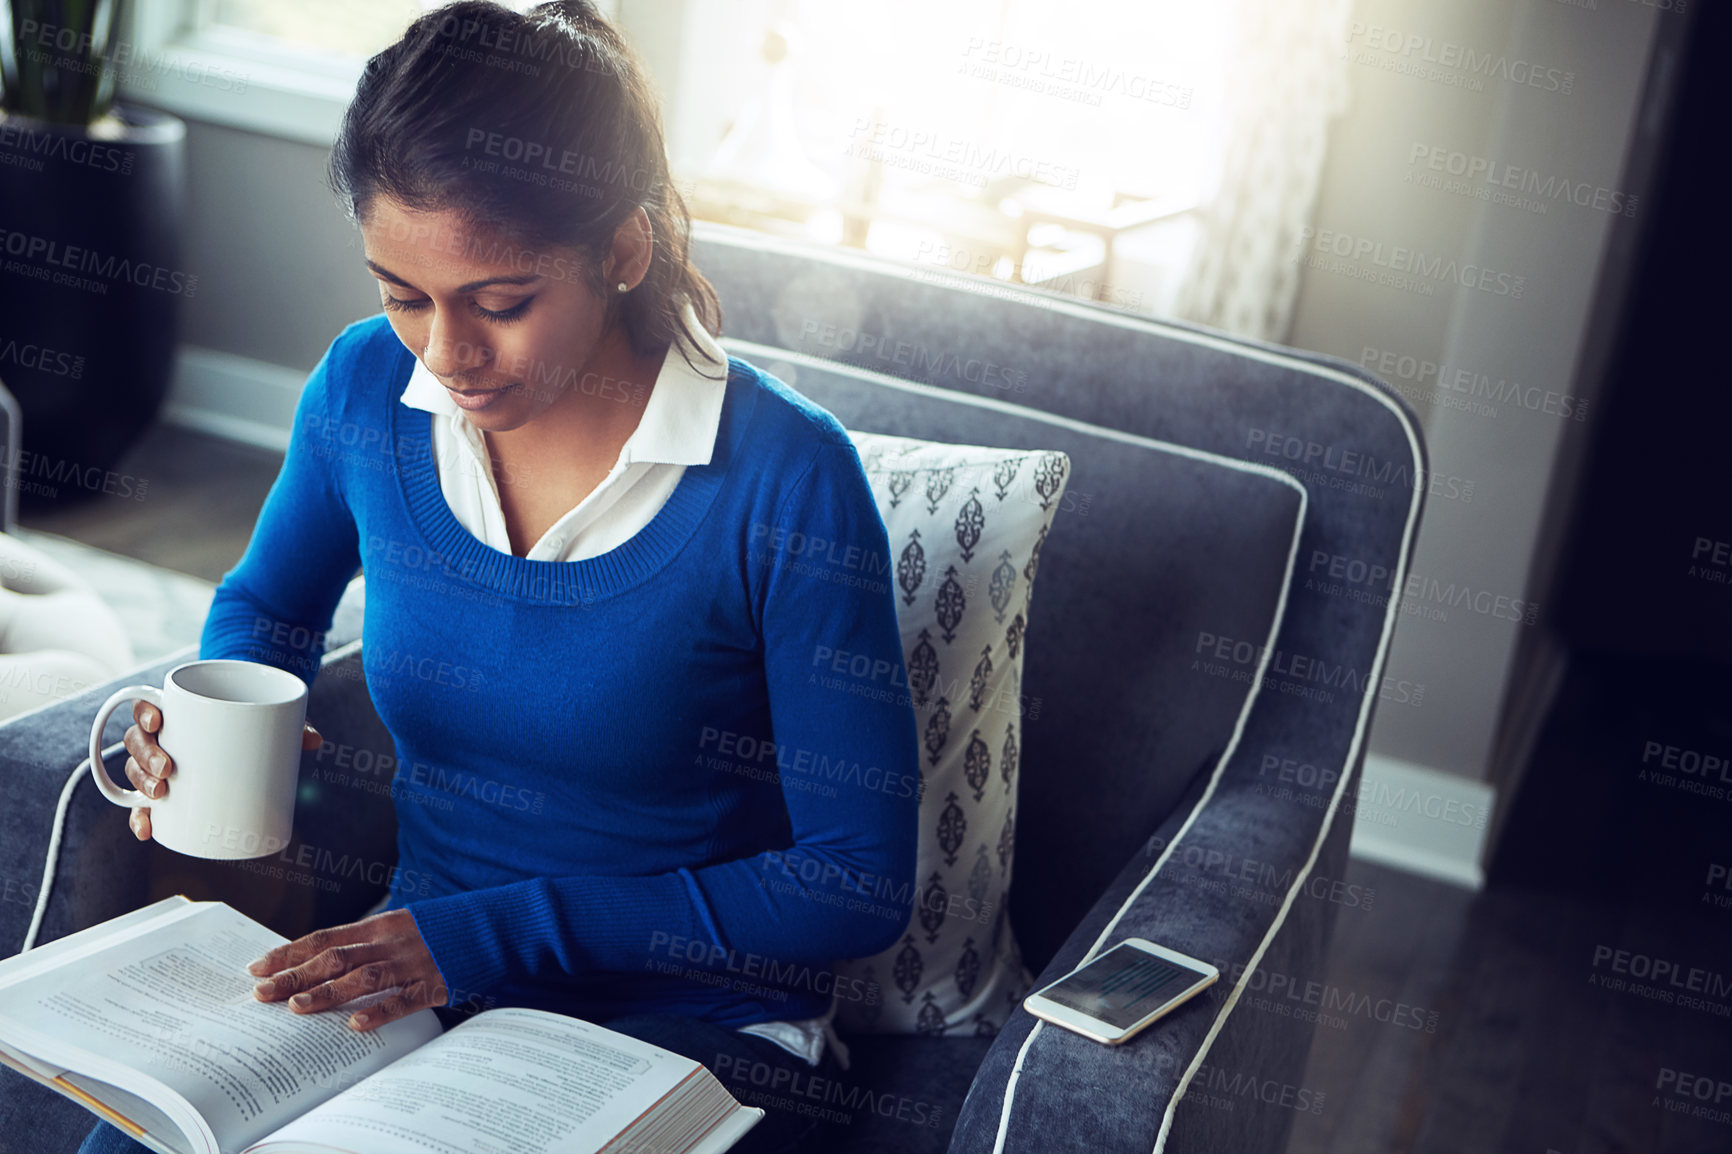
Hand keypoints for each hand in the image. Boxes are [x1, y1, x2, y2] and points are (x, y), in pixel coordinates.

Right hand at [124, 698, 321, 840]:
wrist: (253, 728)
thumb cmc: (257, 716)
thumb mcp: (274, 714)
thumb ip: (291, 722)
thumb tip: (314, 741)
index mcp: (179, 709)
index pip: (146, 704)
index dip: (144, 712)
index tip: (158, 720)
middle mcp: (163, 735)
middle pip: (139, 741)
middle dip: (146, 756)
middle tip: (167, 768)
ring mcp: (162, 762)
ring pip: (137, 770)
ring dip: (142, 784)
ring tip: (161, 794)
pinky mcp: (168, 789)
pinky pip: (144, 803)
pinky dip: (142, 817)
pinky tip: (147, 829)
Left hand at [247, 909, 448, 1030]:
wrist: (499, 923)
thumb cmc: (448, 927)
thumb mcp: (405, 925)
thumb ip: (372, 942)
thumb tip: (331, 961)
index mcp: (381, 925)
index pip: (324, 938)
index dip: (290, 952)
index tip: (258, 967)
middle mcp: (391, 940)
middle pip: (334, 957)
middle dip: (294, 975)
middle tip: (261, 993)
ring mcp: (413, 962)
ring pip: (362, 976)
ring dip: (327, 992)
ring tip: (297, 1006)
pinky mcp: (436, 983)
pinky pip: (403, 999)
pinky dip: (378, 1012)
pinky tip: (355, 1025)